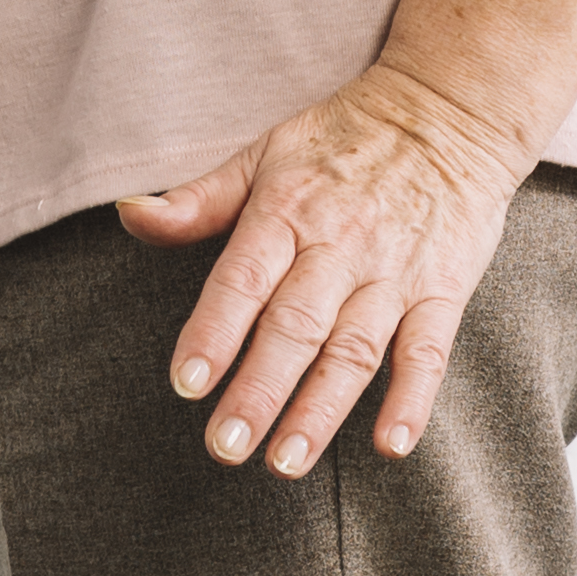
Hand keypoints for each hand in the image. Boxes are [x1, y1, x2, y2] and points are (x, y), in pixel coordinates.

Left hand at [119, 67, 528, 475]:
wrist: (447, 113)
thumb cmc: (340, 142)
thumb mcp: (262, 154)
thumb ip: (198, 200)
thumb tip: (129, 214)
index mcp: (287, 210)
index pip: (243, 279)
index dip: (214, 331)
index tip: (186, 383)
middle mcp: (340, 246)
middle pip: (295, 327)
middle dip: (258, 391)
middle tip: (225, 446)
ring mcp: (395, 272)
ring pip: (354, 349)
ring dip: (320, 410)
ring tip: (285, 461)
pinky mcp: (444, 291)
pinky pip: (429, 351)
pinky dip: (412, 400)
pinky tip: (389, 445)